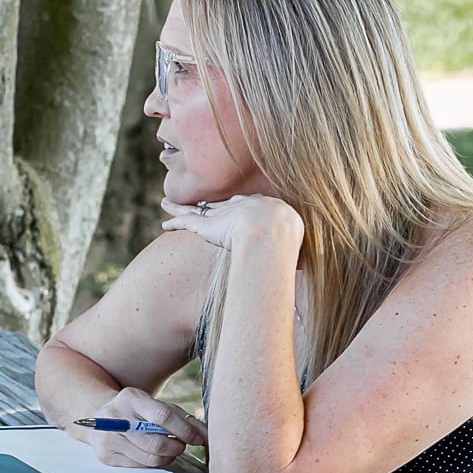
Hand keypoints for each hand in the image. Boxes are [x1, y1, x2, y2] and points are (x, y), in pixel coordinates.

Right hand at [86, 387, 206, 467]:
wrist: (102, 417)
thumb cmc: (140, 412)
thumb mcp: (159, 406)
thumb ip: (185, 419)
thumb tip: (207, 437)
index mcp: (131, 398)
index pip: (162, 416)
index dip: (183, 430)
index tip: (196, 439)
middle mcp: (116, 417)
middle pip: (155, 443)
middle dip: (176, 448)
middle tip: (181, 446)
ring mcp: (108, 438)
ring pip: (149, 458)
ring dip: (167, 458)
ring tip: (169, 450)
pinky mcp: (106, 456)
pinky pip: (139, 466)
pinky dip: (152, 463)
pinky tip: (152, 454)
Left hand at [161, 194, 302, 252]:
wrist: (272, 231)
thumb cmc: (289, 240)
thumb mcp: (296, 246)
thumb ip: (296, 256)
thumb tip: (308, 268)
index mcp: (262, 209)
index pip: (247, 209)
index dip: (240, 212)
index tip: (237, 215)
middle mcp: (239, 208)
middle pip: (220, 207)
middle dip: (211, 207)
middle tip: (205, 207)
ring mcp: (222, 216)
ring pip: (199, 211)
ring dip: (183, 209)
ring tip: (169, 204)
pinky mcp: (206, 226)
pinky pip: (186, 221)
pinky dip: (175, 222)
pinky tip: (164, 224)